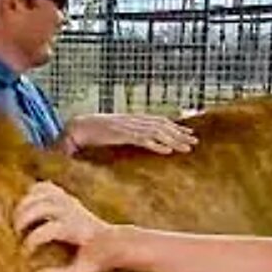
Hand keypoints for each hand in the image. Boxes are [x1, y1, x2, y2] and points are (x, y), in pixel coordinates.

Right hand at [12, 181, 122, 271]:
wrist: (118, 242)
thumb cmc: (99, 260)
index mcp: (76, 231)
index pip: (48, 230)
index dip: (32, 242)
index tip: (25, 254)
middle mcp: (72, 213)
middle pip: (41, 207)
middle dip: (23, 219)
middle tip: (16, 234)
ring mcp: (70, 203)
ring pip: (41, 193)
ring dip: (24, 205)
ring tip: (17, 221)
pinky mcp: (68, 199)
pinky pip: (47, 187)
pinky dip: (33, 192)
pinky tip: (26, 205)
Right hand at [63, 113, 197, 154]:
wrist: (76, 128)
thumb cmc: (90, 132)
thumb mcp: (112, 133)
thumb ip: (124, 135)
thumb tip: (133, 141)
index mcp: (132, 120)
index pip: (158, 121)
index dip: (174, 126)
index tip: (187, 133)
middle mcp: (133, 121)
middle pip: (162, 125)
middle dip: (179, 133)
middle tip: (195, 140)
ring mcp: (129, 128)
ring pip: (158, 133)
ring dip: (174, 140)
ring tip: (188, 147)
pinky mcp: (122, 135)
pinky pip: (144, 140)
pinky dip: (157, 145)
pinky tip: (168, 151)